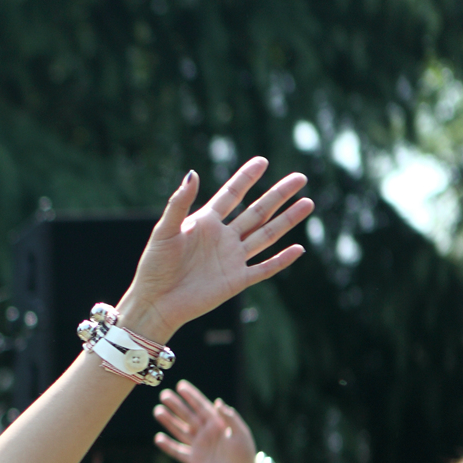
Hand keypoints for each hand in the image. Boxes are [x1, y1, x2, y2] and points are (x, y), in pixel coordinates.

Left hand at [118, 159, 310, 342]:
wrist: (156, 302)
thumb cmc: (154, 266)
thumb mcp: (164, 230)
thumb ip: (179, 203)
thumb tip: (192, 173)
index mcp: (205, 222)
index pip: (231, 195)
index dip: (246, 178)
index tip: (262, 161)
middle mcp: (223, 238)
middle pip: (257, 212)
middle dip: (278, 195)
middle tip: (300, 178)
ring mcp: (232, 259)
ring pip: (266, 235)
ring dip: (287, 220)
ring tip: (308, 203)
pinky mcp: (236, 281)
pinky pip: (264, 269)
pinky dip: (281, 260)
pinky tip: (299, 248)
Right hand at [153, 381, 258, 462]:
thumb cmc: (245, 452)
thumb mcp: (241, 433)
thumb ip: (230, 418)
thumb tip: (218, 402)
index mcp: (217, 424)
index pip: (201, 407)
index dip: (192, 396)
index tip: (181, 386)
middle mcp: (205, 433)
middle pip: (188, 416)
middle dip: (176, 405)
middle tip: (164, 395)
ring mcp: (198, 446)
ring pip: (180, 431)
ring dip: (169, 421)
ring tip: (158, 411)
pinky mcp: (193, 460)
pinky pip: (178, 452)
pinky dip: (168, 446)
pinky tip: (158, 438)